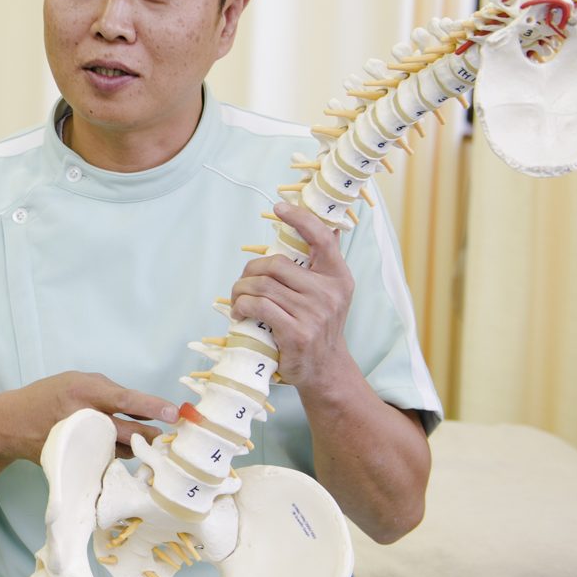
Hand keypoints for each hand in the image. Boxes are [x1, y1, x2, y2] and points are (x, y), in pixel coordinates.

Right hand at [0, 371, 177, 463]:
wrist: (12, 424)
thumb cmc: (49, 396)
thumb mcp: (76, 380)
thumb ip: (109, 391)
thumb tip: (144, 408)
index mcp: (83, 391)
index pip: (124, 400)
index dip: (151, 407)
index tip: (173, 412)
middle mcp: (83, 418)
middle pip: (129, 433)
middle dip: (151, 435)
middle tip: (162, 435)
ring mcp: (80, 444)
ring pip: (123, 449)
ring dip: (136, 446)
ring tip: (139, 440)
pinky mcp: (77, 461)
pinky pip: (109, 460)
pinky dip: (118, 455)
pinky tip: (117, 449)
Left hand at [229, 202, 360, 393]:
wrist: (324, 368)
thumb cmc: (318, 325)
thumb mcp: (329, 293)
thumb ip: (322, 263)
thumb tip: (328, 224)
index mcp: (338, 277)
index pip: (322, 238)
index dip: (300, 219)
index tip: (279, 208)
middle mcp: (329, 293)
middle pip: (276, 264)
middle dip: (250, 270)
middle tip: (242, 282)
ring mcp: (314, 313)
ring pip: (262, 285)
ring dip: (241, 290)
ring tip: (238, 299)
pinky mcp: (297, 332)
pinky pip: (259, 306)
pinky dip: (242, 306)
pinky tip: (240, 312)